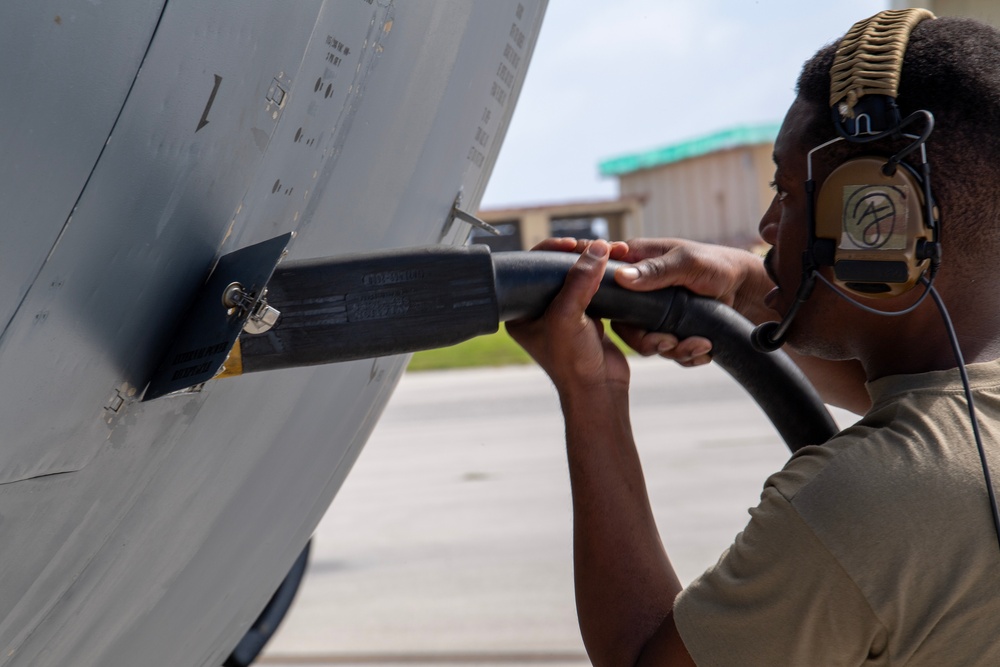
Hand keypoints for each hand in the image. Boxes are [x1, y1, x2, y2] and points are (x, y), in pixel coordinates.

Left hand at [506, 239, 630, 395]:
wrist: (600, 390)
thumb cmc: (573, 363)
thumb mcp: (569, 317)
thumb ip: (579, 281)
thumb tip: (596, 248)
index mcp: (522, 312)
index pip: (531, 269)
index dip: (550, 251)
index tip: (572, 243)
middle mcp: (541, 311)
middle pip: (557, 269)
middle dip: (579, 254)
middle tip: (597, 246)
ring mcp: (565, 314)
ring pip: (578, 277)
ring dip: (595, 263)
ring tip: (612, 253)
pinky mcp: (588, 318)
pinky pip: (595, 289)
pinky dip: (605, 277)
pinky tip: (616, 268)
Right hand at [611, 239, 771, 366]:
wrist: (745, 290)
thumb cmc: (716, 264)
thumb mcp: (686, 262)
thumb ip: (655, 270)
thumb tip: (621, 278)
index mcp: (635, 263)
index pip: (601, 277)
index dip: (595, 293)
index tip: (608, 311)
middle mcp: (638, 290)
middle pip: (622, 324)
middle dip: (646, 341)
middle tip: (669, 343)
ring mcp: (652, 313)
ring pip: (646, 342)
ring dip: (674, 350)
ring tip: (701, 345)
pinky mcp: (668, 330)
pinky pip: (667, 351)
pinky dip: (687, 355)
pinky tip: (705, 348)